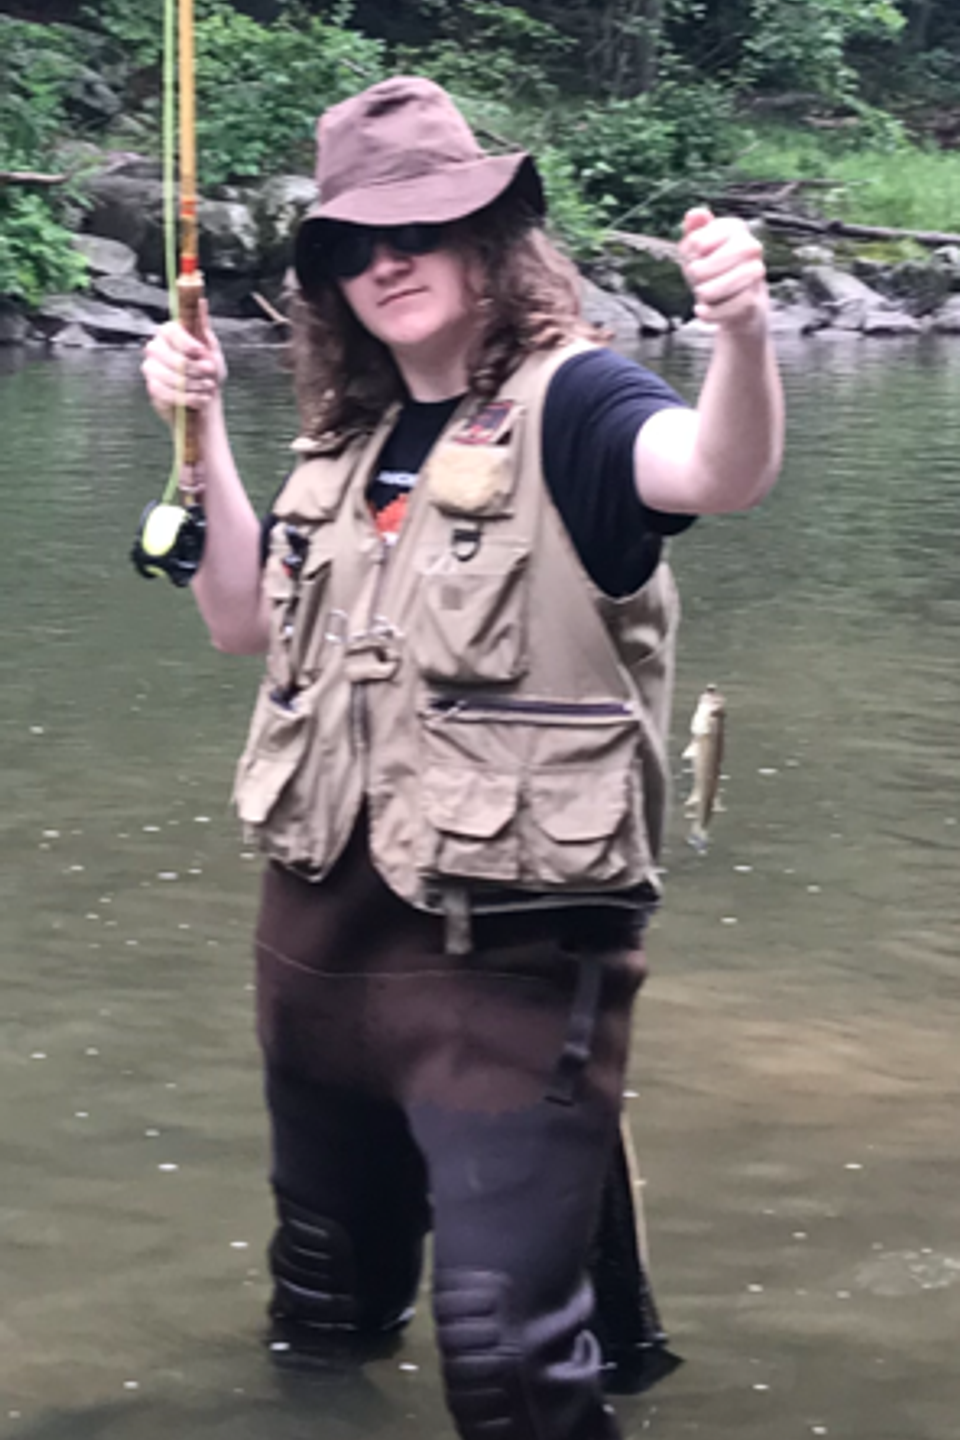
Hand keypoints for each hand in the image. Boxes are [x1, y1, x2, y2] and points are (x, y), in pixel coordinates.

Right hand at [141, 299, 226, 425]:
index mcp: (169, 333)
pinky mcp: (153, 389)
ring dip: (195, 385)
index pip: (170, 332)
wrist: (207, 397)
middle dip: (195, 369)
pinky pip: (168, 394)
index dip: (187, 343)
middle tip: (210, 374)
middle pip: (170, 358)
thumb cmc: (208, 370)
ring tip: (208, 387)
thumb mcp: (210, 345)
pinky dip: (189, 398)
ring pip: (170, 378)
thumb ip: (202, 324)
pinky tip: (201, 398)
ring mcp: (151, 369)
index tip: (202, 352)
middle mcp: (155, 348)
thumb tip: (201, 301)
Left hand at [679, 208, 768, 334]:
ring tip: (703, 293)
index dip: (689, 254)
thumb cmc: (714, 270)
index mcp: (735, 227)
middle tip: (697, 278)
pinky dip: (709, 312)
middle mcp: (751, 246)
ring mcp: (756, 273)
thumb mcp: (698, 249)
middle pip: (706, 265)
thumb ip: (694, 230)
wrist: (739, 304)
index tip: (694, 258)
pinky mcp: (754, 300)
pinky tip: (702, 309)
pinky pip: (724, 308)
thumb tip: (694, 214)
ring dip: (705, 293)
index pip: (697, 241)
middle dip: (697, 275)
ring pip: (717, 287)